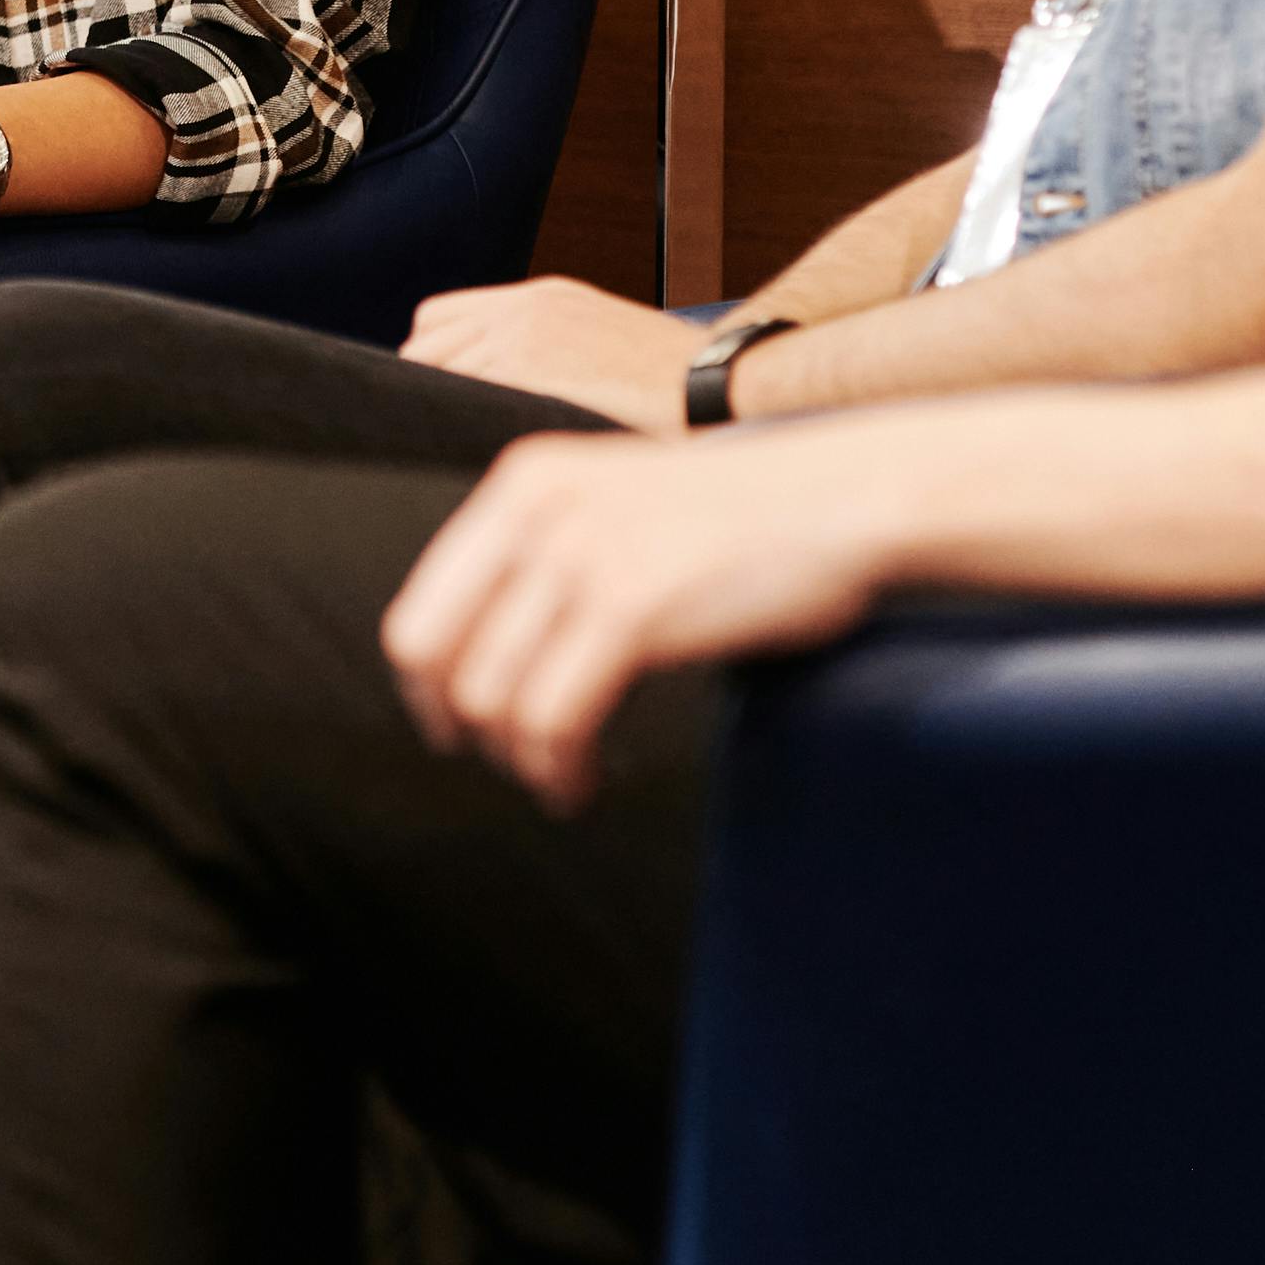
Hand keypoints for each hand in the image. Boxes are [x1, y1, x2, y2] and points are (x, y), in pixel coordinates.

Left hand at [381, 424, 889, 811]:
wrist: (844, 497)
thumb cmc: (749, 515)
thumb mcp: (621, 501)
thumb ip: (553, 550)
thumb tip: (491, 648)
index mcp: (526, 483)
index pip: (420, 607)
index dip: (427, 687)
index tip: (452, 726)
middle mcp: (538, 512)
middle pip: (435, 658)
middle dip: (462, 727)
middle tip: (503, 761)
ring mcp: (582, 556)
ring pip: (491, 697)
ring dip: (518, 758)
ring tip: (559, 777)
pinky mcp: (631, 607)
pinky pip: (551, 718)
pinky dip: (555, 767)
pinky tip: (578, 781)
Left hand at [402, 274, 703, 428]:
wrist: (720, 381)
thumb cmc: (677, 383)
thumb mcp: (602, 342)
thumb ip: (549, 353)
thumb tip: (505, 391)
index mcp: (541, 298)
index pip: (436, 318)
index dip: (432, 361)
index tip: (445, 400)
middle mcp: (522, 309)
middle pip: (421, 347)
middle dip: (427, 390)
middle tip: (452, 435)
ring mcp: (521, 339)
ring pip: (431, 374)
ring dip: (439, 413)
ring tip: (466, 450)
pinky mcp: (527, 374)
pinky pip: (455, 396)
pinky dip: (457, 425)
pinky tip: (484, 453)